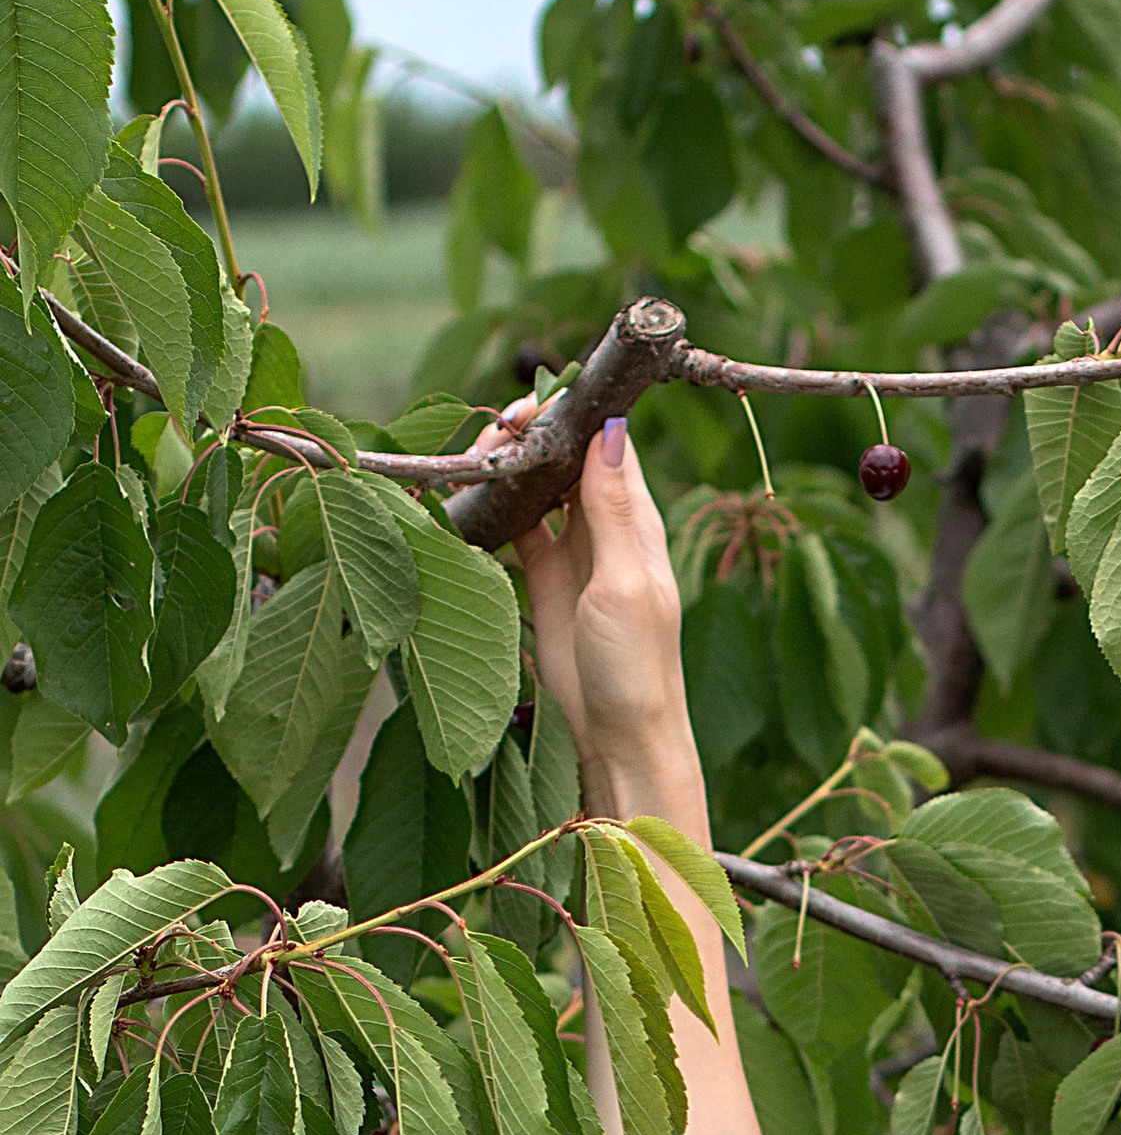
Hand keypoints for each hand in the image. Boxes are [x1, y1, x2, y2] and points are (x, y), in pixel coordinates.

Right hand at [476, 400, 693, 811]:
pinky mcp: (543, 578)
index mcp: (636, 522)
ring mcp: (572, 552)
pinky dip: (495, 506)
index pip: (607, 443)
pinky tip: (470, 492)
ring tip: (477, 456)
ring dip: (509, 466)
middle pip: (566, 457)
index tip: (532, 399)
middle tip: (494, 430)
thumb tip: (609, 429)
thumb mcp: (625, 581)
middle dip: (530, 434)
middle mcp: (605, 529)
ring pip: (537, 486)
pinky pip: (516, 526)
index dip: (572, 413)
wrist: (619, 734)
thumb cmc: (636, 665)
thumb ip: (611, 509)